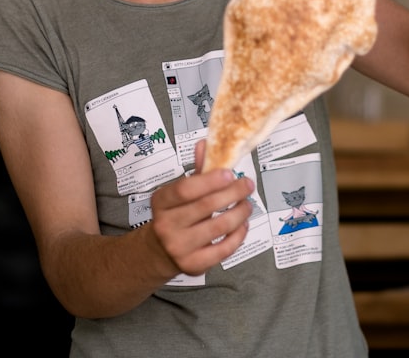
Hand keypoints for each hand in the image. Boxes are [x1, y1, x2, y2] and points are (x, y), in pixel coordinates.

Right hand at [147, 140, 254, 276]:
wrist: (160, 251)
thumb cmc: (176, 215)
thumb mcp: (179, 192)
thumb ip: (197, 171)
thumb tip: (206, 143)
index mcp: (162, 202)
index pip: (185, 189)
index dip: (210, 180)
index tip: (230, 173)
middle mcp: (166, 225)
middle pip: (207, 206)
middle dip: (233, 193)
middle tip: (248, 184)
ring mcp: (179, 247)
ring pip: (219, 227)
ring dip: (240, 212)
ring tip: (247, 204)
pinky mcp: (193, 265)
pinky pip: (224, 249)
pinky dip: (239, 235)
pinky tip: (242, 224)